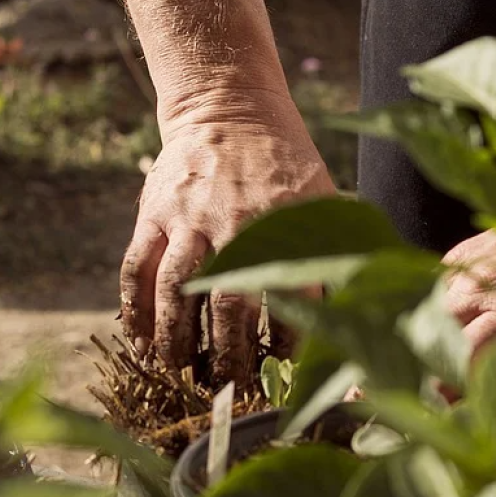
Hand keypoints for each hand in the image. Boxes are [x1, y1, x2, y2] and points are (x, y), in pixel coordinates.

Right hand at [120, 89, 333, 382]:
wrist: (229, 107)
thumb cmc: (285, 161)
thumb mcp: (321, 196)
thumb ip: (332, 247)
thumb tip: (361, 303)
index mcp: (284, 221)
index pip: (290, 295)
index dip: (288, 342)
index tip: (285, 373)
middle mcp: (234, 222)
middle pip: (228, 302)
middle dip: (227, 355)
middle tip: (228, 389)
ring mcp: (188, 218)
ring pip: (176, 291)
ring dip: (176, 340)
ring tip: (178, 376)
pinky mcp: (154, 213)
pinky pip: (138, 269)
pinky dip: (134, 310)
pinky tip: (139, 342)